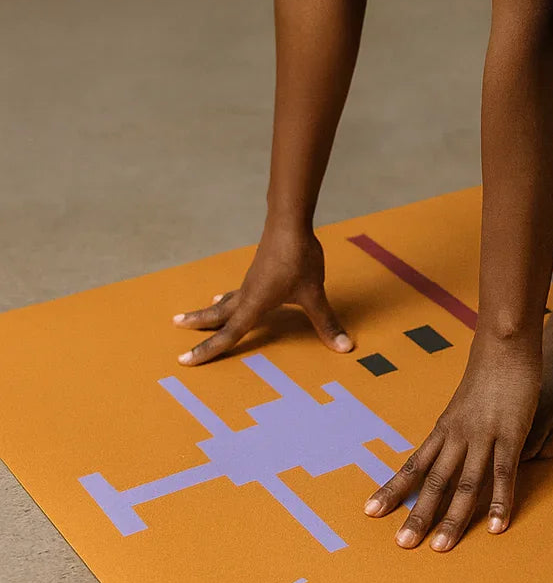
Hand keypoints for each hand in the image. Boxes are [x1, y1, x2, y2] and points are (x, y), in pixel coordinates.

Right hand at [171, 224, 354, 365]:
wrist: (289, 222)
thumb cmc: (299, 258)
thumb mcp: (314, 293)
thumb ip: (327, 322)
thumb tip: (345, 348)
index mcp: (254, 304)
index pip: (228, 334)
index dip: (207, 350)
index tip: (184, 360)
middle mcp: (247, 294)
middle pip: (218, 315)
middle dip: (198, 325)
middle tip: (176, 329)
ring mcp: (251, 282)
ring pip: (226, 302)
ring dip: (209, 312)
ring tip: (195, 316)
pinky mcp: (258, 272)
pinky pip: (236, 292)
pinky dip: (226, 300)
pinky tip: (226, 297)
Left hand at [363, 331, 541, 551]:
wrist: (503, 343)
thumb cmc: (487, 373)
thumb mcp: (464, 405)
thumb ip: (458, 431)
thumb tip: (451, 456)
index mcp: (443, 429)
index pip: (413, 465)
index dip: (393, 489)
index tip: (371, 512)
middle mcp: (457, 435)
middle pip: (434, 481)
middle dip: (418, 515)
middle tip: (402, 545)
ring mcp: (483, 434)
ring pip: (465, 483)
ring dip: (453, 518)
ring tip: (441, 549)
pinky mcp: (510, 433)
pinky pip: (504, 472)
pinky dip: (500, 501)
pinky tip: (495, 526)